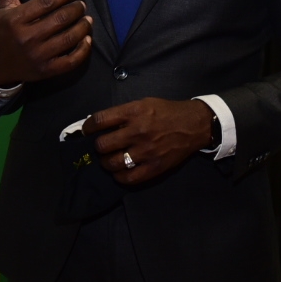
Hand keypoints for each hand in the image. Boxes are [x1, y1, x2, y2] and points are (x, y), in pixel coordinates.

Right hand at [0, 0, 92, 85]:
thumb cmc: (2, 31)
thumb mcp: (3, 5)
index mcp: (16, 19)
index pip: (47, 2)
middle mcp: (26, 37)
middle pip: (60, 19)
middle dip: (76, 9)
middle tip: (82, 4)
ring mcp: (37, 56)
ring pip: (68, 38)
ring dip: (83, 27)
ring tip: (87, 19)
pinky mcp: (45, 71)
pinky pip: (70, 61)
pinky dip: (83, 50)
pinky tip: (87, 39)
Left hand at [84, 97, 213, 185]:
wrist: (193, 125)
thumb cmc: (166, 112)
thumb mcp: (144, 103)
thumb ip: (123, 113)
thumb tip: (101, 124)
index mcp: (134, 112)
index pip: (100, 121)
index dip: (88, 127)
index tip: (87, 131)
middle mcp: (138, 131)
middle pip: (102, 145)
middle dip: (98, 146)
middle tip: (103, 146)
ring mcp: (146, 151)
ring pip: (112, 163)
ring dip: (106, 162)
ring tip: (110, 159)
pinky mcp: (154, 167)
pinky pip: (128, 178)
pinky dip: (119, 176)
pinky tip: (119, 172)